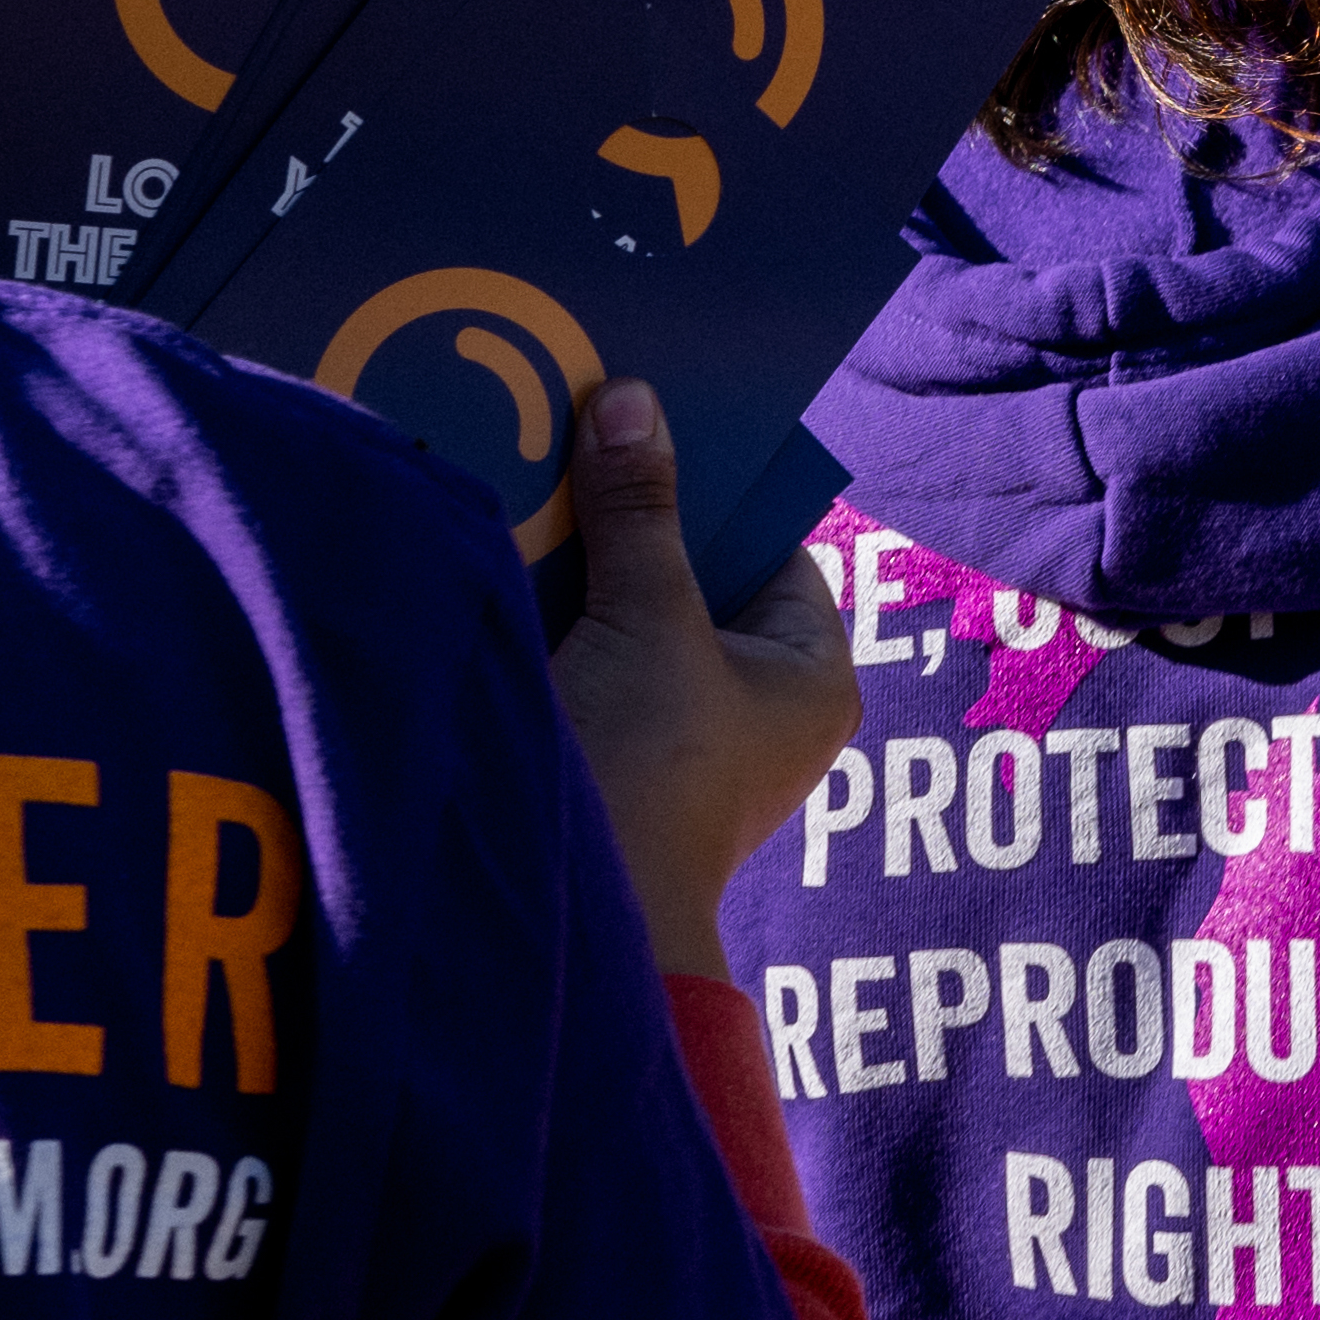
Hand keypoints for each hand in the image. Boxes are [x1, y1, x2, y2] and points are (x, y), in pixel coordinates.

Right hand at [549, 380, 854, 975]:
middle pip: (695, 578)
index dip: (714, 485)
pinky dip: (557, 621)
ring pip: (635, 619)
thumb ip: (638, 513)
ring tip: (534, 484)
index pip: (772, 546)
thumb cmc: (649, 772)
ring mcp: (684, 738)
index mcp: (811, 676)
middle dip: (634, 521)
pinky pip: (591, 663)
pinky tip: (507, 564)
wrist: (575, 920)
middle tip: (577, 438)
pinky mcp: (616, 759)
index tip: (651, 419)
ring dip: (586, 568)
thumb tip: (631, 400)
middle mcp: (758, 707)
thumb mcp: (647, 622)